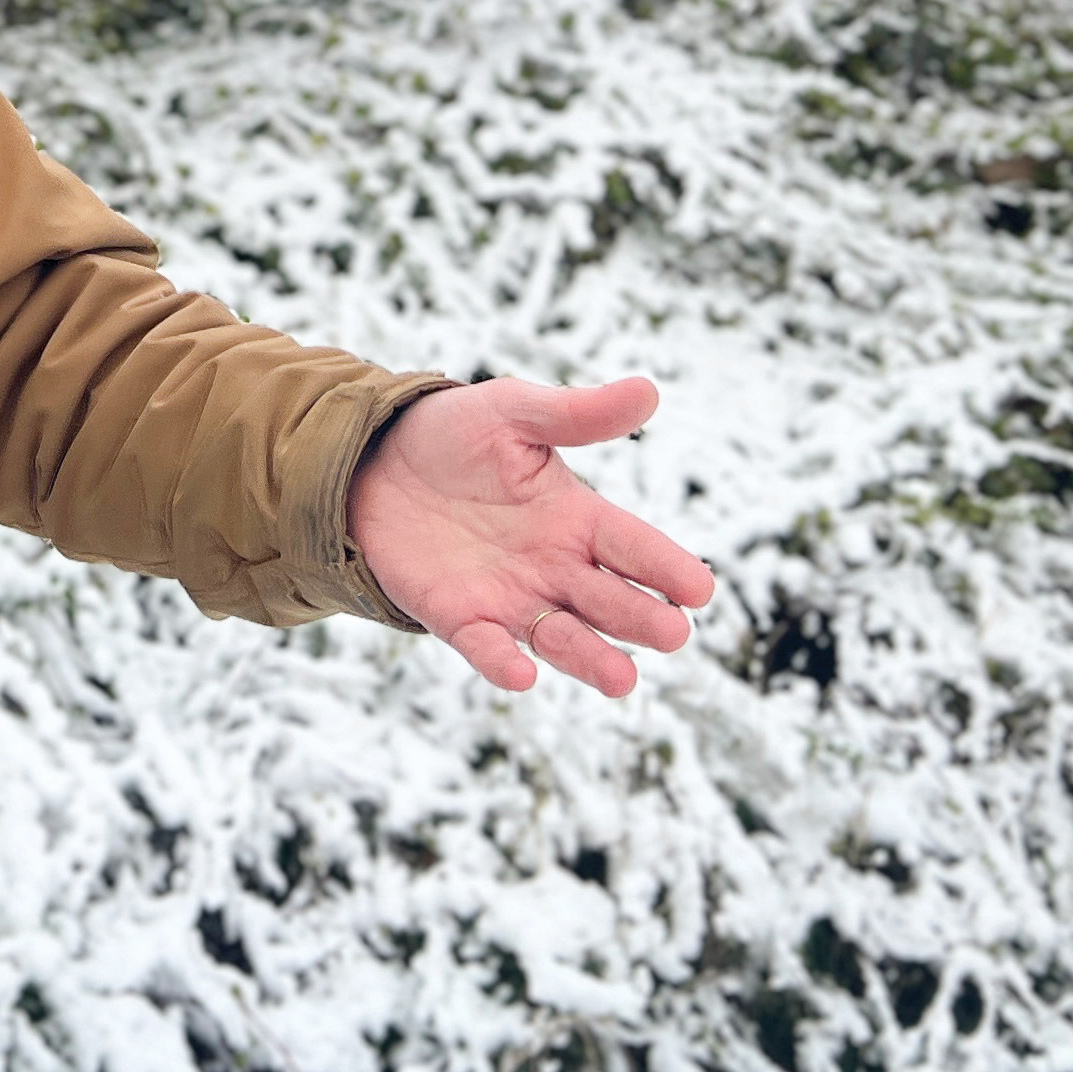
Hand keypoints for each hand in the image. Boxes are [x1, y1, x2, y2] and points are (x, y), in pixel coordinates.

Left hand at [348, 376, 716, 698]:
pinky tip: (522, 673)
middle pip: (608, 601)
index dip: (665, 567)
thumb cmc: (454, 434)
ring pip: (560, 637)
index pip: (632, 546)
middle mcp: (553, 566)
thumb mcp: (515, 412)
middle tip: (673, 635)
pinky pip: (486, 646)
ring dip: (590, 658)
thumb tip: (648, 391)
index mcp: (575, 517)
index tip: (700, 589)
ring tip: (623, 680)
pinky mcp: (458, 617)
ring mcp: (509, 597)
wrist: (372, 460)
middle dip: (640, 619)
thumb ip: (575, 414)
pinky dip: (503, 662)